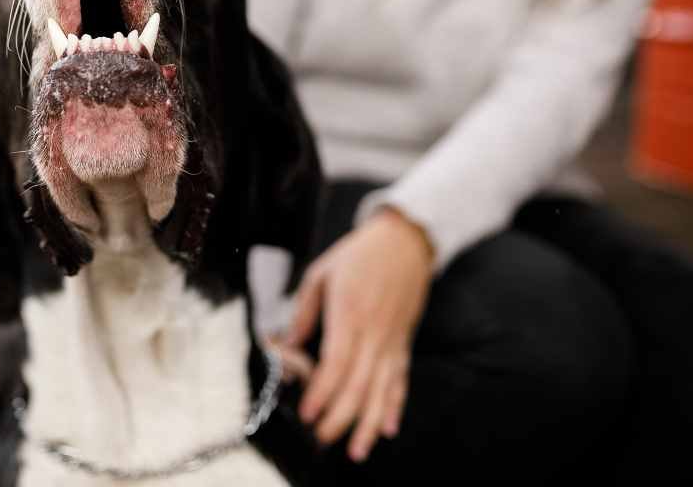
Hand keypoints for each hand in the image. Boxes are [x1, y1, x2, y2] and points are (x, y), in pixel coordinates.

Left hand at [287, 207, 433, 460]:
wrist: (404, 241)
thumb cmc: (360, 254)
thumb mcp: (321, 273)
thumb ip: (303, 312)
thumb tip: (288, 343)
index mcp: (349, 314)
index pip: (336, 364)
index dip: (321, 393)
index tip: (307, 413)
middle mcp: (373, 333)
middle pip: (358, 385)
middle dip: (339, 418)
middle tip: (321, 438)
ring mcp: (392, 341)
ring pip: (382, 391)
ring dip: (369, 424)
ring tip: (356, 449)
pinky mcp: (403, 343)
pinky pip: (401, 380)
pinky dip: (395, 406)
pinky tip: (389, 427)